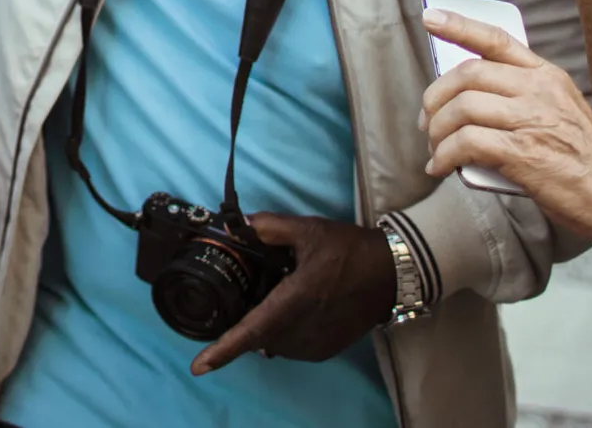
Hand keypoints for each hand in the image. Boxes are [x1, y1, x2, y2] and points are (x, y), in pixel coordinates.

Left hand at [191, 213, 397, 372]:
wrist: (393, 274)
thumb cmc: (351, 251)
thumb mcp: (309, 231)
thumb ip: (270, 227)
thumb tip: (240, 225)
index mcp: (294, 302)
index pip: (251, 332)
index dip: (223, 351)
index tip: (199, 366)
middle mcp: (303, 330)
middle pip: (259, 337)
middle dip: (246, 323)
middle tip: (248, 296)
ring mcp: (316, 344)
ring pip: (275, 343)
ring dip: (268, 326)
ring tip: (277, 297)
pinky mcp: (327, 349)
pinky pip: (293, 347)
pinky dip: (285, 332)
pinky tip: (292, 308)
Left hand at [419, 9, 591, 239]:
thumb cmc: (586, 160)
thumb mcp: (562, 110)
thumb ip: (522, 99)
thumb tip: (469, 104)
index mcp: (546, 76)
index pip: (497, 40)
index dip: (460, 26)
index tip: (431, 18)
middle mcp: (538, 91)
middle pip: (468, 75)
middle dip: (435, 97)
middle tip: (427, 122)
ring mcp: (532, 119)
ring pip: (462, 108)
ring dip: (437, 131)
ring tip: (435, 150)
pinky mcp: (524, 152)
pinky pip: (466, 143)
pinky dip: (445, 156)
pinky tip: (441, 168)